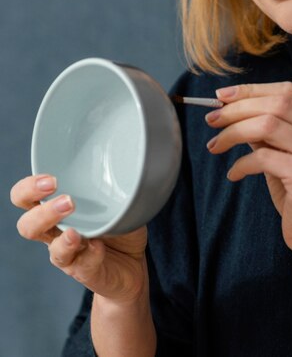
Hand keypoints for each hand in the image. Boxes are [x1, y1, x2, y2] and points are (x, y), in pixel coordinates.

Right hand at [11, 174, 147, 302]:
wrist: (132, 265)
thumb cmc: (119, 225)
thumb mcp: (116, 198)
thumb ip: (114, 180)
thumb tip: (128, 153)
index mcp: (56, 211)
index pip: (25, 198)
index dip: (28, 189)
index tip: (50, 179)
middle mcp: (57, 234)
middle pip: (28, 226)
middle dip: (42, 212)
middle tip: (67, 200)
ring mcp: (70, 255)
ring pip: (53, 251)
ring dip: (64, 239)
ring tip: (77, 231)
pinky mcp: (86, 272)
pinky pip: (83, 265)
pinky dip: (91, 255)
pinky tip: (99, 247)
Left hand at [206, 81, 291, 259]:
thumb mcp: (289, 157)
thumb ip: (271, 133)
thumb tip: (235, 111)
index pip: (289, 91)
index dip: (252, 90)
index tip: (223, 96)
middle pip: (278, 102)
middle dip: (238, 107)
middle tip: (212, 119)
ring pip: (268, 124)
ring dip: (234, 131)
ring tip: (216, 144)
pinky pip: (263, 157)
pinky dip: (241, 163)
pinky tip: (234, 173)